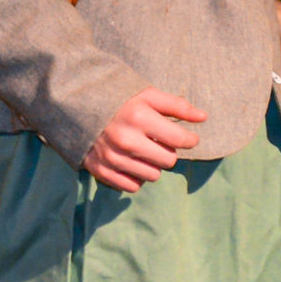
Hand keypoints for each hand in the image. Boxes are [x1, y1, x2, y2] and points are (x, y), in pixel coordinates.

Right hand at [82, 87, 207, 190]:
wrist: (76, 107)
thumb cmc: (118, 99)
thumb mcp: (147, 95)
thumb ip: (176, 106)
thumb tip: (204, 117)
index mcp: (138, 117)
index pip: (180, 140)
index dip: (190, 139)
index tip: (189, 137)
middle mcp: (125, 140)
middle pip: (168, 161)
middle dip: (168, 151)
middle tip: (157, 141)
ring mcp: (112, 157)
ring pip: (153, 176)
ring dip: (152, 165)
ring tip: (142, 150)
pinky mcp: (101, 171)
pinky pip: (133, 186)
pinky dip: (136, 176)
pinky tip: (130, 161)